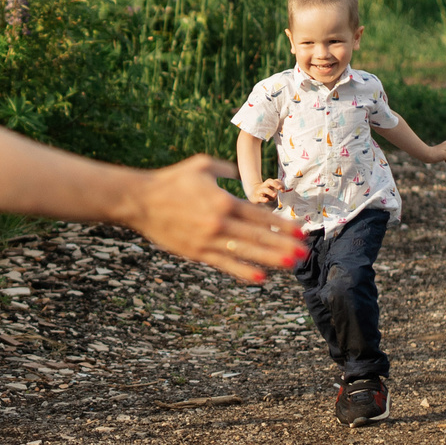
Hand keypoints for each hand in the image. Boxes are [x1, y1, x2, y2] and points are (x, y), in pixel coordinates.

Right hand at [124, 155, 304, 283]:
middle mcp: (220, 222)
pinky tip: (260, 278)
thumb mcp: (202, 165)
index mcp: (224, 201)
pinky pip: (225, 264)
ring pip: (246, 252)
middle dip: (283, 244)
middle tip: (304, 251)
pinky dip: (243, 272)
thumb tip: (240, 174)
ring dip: (270, 259)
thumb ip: (226, 170)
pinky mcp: (197, 252)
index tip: (300, 231)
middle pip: (258, 236)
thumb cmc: (172, 181)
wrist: (141, 201)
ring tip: (291, 264)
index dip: (282, 224)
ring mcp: (209, 240)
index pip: (260, 215)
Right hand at [247, 174, 286, 205]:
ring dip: (270, 192)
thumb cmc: (265, 193)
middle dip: (275, 184)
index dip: (281, 184)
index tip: (283, 191)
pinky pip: (260, 198)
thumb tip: (282, 192)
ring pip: (265, 189)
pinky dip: (263, 199)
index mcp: (269, 184)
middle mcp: (264, 186)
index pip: (276, 181)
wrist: (252, 194)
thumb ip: (277, 192)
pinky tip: (266, 200)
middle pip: (269, 182)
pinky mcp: (256, 197)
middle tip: (280, 188)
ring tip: (275, 195)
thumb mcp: (271, 191)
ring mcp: (260, 191)